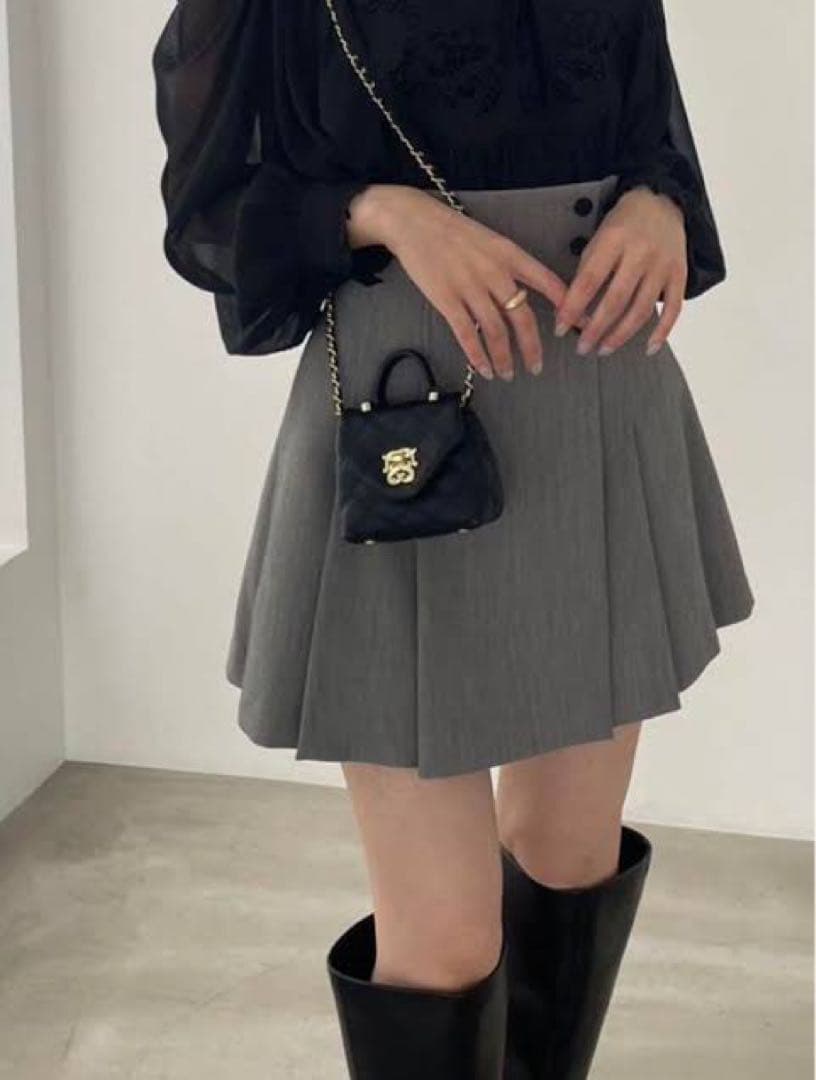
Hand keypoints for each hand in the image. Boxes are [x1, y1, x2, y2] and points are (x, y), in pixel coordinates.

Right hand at [347, 184, 570, 380]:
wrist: (414, 222)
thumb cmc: (452, 232)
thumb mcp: (490, 240)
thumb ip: (508, 267)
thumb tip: (522, 298)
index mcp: (510, 254)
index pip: (547, 282)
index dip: (567, 306)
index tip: (580, 326)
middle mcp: (495, 272)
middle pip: (522, 317)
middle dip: (532, 347)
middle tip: (536, 367)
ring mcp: (470, 287)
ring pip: (495, 331)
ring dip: (504, 358)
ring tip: (508, 374)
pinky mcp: (447, 300)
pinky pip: (467, 334)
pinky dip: (478, 356)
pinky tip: (484, 369)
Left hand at [554, 187, 687, 357]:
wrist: (661, 203)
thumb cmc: (623, 225)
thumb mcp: (599, 238)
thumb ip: (586, 272)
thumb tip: (570, 312)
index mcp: (614, 240)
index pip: (589, 281)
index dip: (573, 308)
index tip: (560, 328)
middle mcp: (641, 253)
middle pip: (616, 301)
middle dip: (596, 329)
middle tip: (582, 348)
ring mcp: (663, 266)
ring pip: (642, 310)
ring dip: (621, 335)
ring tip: (604, 349)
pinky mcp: (680, 274)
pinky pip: (673, 309)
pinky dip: (662, 332)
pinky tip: (648, 348)